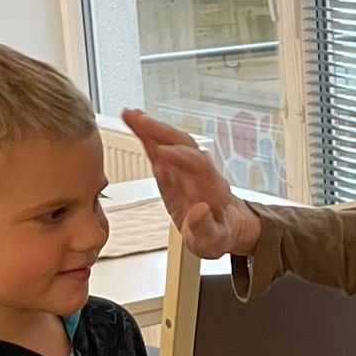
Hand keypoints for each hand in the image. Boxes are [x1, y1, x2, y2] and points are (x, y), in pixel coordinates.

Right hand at [122, 109, 259, 259]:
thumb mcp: (213, 241)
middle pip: (184, 145)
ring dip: (152, 127)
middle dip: (164, 132)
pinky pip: (158, 148)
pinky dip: (145, 134)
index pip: (199, 166)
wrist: (224, 225)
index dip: (182, 156)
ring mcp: (185, 168)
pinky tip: (132, 120)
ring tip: (131, 115)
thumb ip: (206, 228)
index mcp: (212, 189)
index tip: (163, 151)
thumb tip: (200, 211)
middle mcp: (200, 173)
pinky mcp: (171, 169)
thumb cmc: (219, 234)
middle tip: (143, 122)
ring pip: (171, 142)